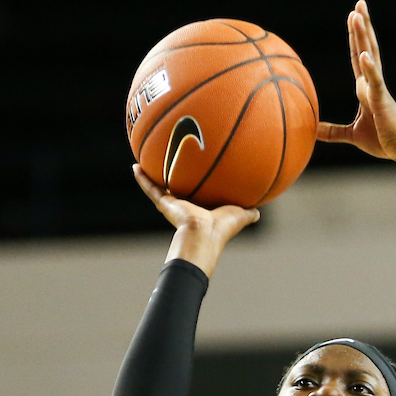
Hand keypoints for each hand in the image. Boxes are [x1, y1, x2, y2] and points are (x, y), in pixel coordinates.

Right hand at [133, 165, 258, 276]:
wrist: (203, 234)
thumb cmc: (222, 229)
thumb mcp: (239, 215)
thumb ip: (248, 213)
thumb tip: (259, 212)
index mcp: (200, 210)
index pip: (196, 196)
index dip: (194, 187)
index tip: (193, 175)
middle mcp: (184, 207)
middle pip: (176, 189)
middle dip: (172, 178)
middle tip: (168, 162)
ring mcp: (173, 205)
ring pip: (159, 187)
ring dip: (152, 175)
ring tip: (144, 161)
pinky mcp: (165, 203)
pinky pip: (151, 188)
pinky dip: (142, 178)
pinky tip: (135, 166)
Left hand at [317, 0, 395, 163]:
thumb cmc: (382, 142)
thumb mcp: (352, 135)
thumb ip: (332, 132)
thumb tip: (311, 131)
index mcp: (365, 88)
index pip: (358, 56)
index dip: (355, 37)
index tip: (353, 16)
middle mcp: (372, 84)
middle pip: (366, 48)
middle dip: (362, 26)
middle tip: (359, 3)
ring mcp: (378, 90)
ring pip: (371, 57)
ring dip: (364, 36)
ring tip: (359, 15)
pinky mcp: (383, 101)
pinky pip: (375, 82)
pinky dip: (370, 68)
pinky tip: (365, 55)